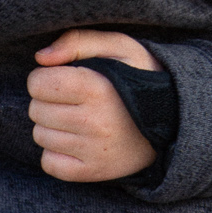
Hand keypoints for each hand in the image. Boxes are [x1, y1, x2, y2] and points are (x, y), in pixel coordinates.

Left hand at [28, 30, 159, 181]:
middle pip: (36, 110)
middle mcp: (93, 121)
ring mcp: (93, 150)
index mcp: (97, 87)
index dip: (46, 77)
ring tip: (79, 117)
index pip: (38, 83)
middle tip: (73, 99)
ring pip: (40, 136)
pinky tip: (76, 140)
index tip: (64, 78)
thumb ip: (78, 41)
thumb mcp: (119, 47)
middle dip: (49, 101)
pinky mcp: (92, 171)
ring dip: (53, 125)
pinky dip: (56, 152)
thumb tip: (40, 58)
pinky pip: (49, 163)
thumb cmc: (141, 77)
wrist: (175, 120)